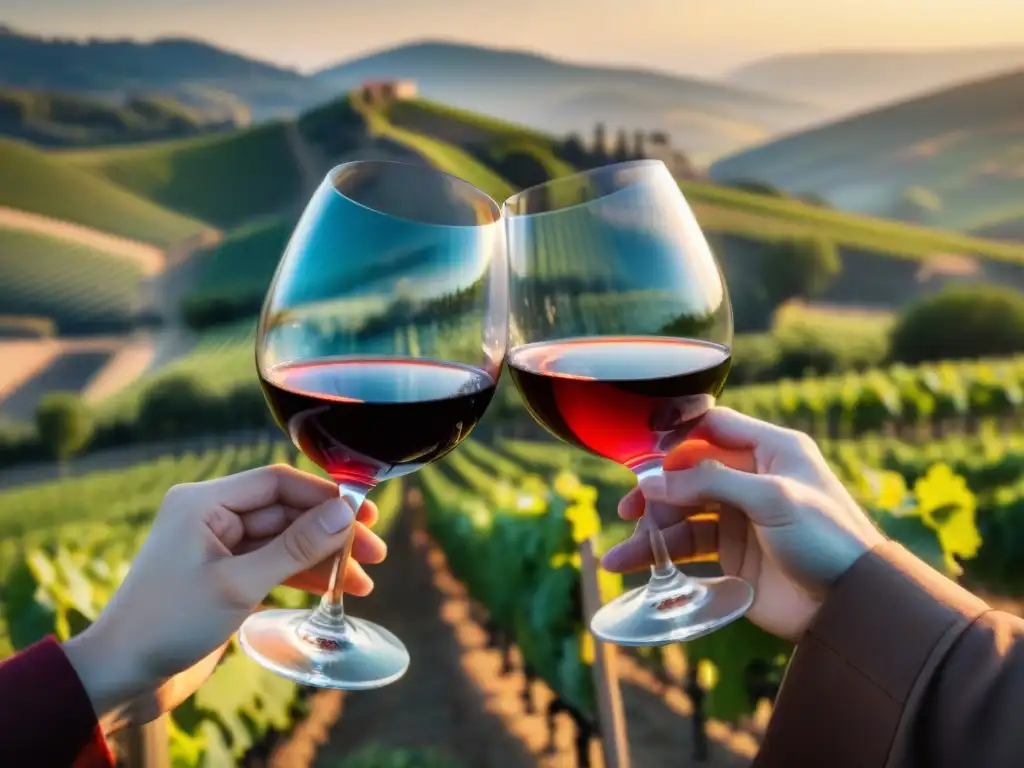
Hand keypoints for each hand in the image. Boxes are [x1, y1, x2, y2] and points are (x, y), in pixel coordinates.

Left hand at [62, 464, 386, 731]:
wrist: (121, 675)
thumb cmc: (167, 623)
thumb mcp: (238, 584)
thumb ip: (294, 548)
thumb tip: (344, 515)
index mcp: (204, 501)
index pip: (277, 482)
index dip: (324, 496)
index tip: (364, 514)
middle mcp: (211, 516)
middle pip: (286, 512)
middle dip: (330, 533)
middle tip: (375, 552)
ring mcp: (218, 546)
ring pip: (284, 540)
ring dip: (322, 558)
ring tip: (361, 581)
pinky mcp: (224, 575)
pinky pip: (273, 563)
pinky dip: (302, 574)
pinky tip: (333, 588)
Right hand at [601, 407, 883, 641]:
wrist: (853, 607)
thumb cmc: (827, 539)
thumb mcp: (772, 498)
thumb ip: (710, 482)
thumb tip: (652, 481)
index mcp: (771, 450)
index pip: (713, 428)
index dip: (676, 438)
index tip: (643, 456)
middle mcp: (752, 478)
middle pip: (688, 472)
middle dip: (656, 491)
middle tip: (629, 511)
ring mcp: (739, 517)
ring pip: (681, 513)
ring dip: (650, 529)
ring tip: (623, 555)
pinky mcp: (732, 555)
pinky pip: (686, 547)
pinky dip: (658, 555)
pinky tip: (630, 565)